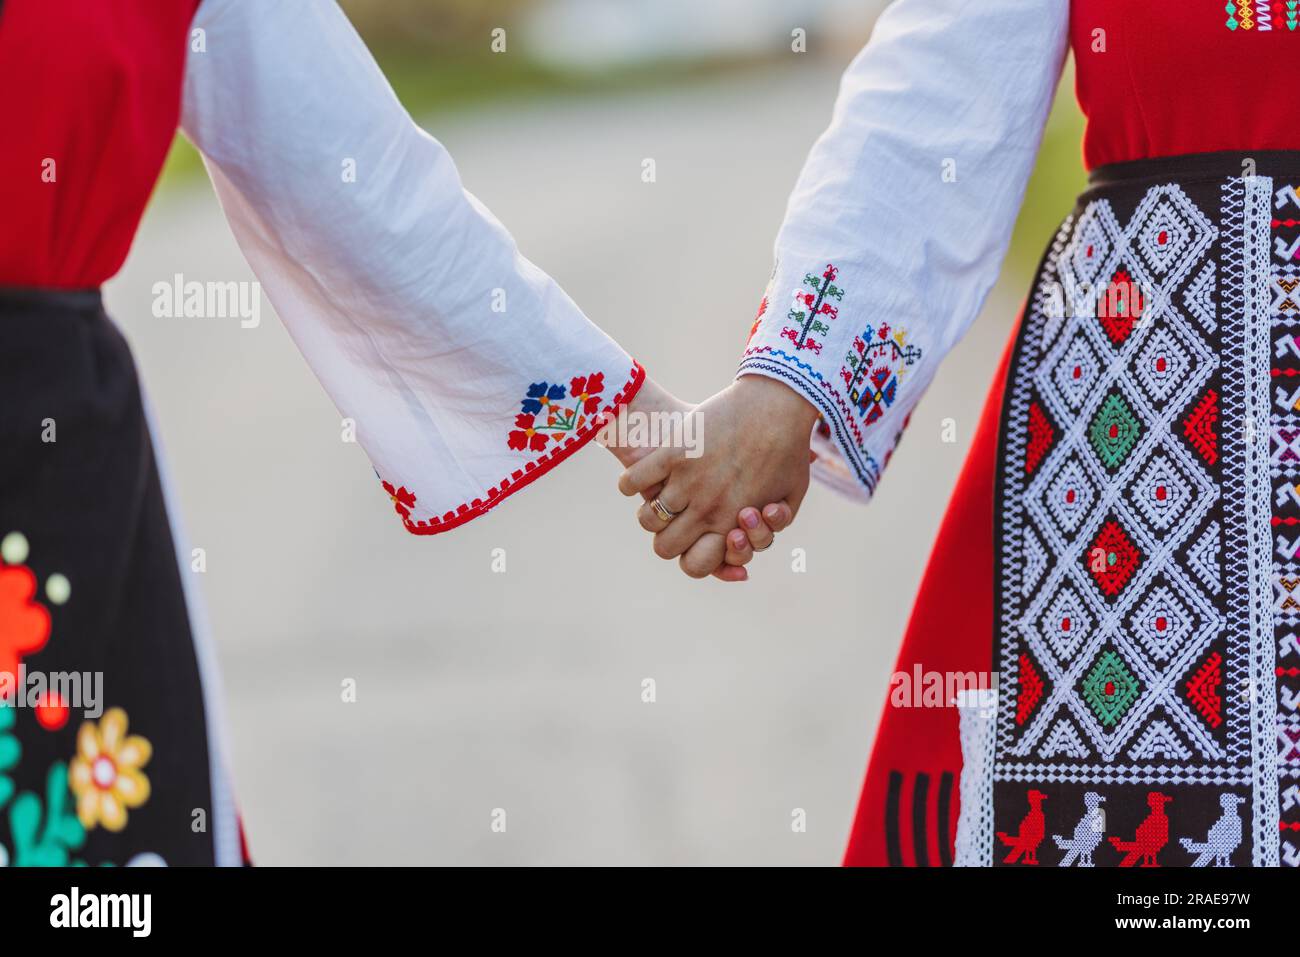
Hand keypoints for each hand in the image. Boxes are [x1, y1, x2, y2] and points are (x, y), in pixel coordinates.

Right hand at [618, 375, 817, 577]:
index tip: (696, 540)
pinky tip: (639, 477)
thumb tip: (743, 540)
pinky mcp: (673, 452)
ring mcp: (687, 481)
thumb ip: (770, 527)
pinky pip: (633, 481)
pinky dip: (630, 483)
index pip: (694, 565)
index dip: (690, 558)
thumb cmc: (789, 450)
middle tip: (677, 519)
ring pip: (647, 519)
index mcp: (732, 524)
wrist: (779, 402)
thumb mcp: (790, 497)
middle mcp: (706, 509)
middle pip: (664, 548)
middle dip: (668, 538)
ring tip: (659, 497)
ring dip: (650, 511)